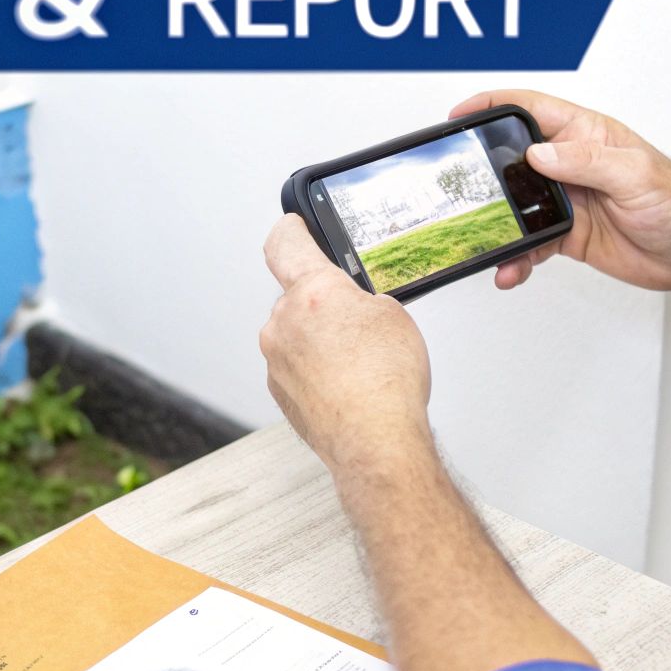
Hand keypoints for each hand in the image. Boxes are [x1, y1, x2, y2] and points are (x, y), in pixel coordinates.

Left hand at [260, 215, 434, 475]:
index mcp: (312, 292)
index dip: (292, 230)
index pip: (285, 242)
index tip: (295, 227)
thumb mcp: (393, 316)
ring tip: (358, 364)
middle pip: (297, 297)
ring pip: (297, 335)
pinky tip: (347, 386)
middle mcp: (283, 322)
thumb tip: (353, 307)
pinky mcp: (280, 391)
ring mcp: (277, 360)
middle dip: (323, 305)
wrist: (375, 443)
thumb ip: (362, 299)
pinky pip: (297, 367)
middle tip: (357, 324)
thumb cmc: (386, 384)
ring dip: (320, 341)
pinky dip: (317, 371)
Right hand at [449, 89, 670, 291]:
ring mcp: (567, 199)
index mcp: (587, 135)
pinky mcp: (568, 234)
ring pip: (516, 206)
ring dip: (498, 225)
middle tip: (460, 189)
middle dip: (484, 173)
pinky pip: (531, 243)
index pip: (531, 109)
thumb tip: (540, 152)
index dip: (493, 106)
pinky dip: (517, 257)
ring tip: (487, 242)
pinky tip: (512, 269)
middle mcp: (572, 163)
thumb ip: (586, 161)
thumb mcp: (636, 174)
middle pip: (513, 158)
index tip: (461, 116)